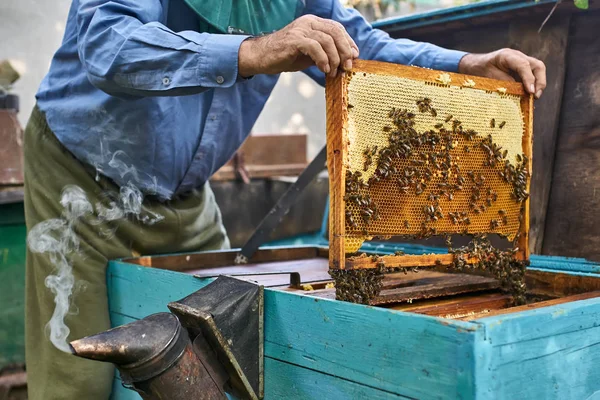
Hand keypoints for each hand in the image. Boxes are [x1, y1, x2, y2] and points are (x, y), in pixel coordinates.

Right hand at [238, 15, 358, 77]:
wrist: (261, 57)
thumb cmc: (285, 56)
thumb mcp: (309, 53)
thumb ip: (324, 53)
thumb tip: (344, 61)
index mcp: (313, 23)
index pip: (337, 28)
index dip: (348, 42)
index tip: (354, 56)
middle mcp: (308, 22)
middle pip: (335, 32)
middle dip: (345, 50)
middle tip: (347, 66)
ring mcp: (301, 30)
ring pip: (327, 40)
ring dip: (335, 58)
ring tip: (335, 72)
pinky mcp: (294, 40)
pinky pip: (315, 47)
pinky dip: (323, 59)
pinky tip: (324, 70)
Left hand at [458, 49, 545, 98]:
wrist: (475, 65)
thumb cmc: (480, 70)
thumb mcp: (489, 77)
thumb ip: (504, 82)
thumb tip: (520, 91)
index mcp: (507, 55)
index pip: (523, 65)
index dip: (529, 79)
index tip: (531, 92)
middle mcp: (517, 56)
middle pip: (537, 66)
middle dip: (540, 81)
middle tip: (535, 96)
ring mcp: (521, 61)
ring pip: (538, 70)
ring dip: (539, 84)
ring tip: (533, 97)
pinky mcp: (522, 69)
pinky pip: (532, 75)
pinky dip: (533, 85)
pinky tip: (529, 96)